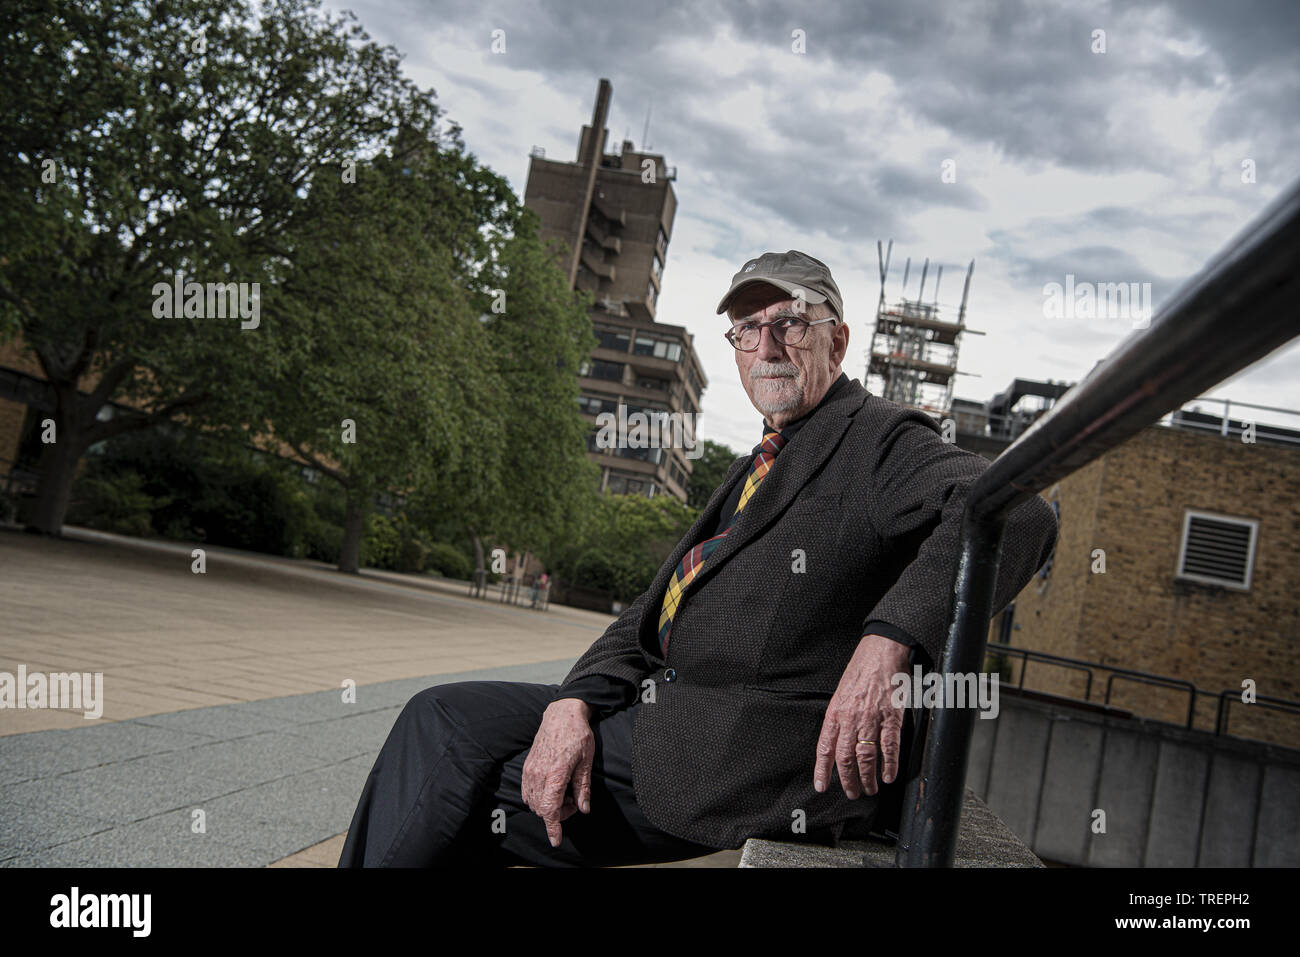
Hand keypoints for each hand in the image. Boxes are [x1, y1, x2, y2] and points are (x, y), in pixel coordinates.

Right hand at [521, 698, 594, 846]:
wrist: (561, 714)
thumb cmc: (578, 735)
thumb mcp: (587, 761)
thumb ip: (583, 787)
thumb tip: (584, 809)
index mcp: (556, 774)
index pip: (550, 809)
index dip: (553, 828)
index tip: (555, 841)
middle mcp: (539, 774)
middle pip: (542, 809)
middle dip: (557, 814)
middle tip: (573, 801)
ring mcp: (531, 770)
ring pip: (534, 802)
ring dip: (548, 806)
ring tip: (565, 793)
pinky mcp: (527, 766)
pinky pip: (528, 791)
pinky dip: (539, 797)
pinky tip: (553, 788)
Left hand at [814, 634, 910, 798]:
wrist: (882, 650)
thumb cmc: (861, 669)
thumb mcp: (841, 692)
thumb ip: (839, 717)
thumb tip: (836, 740)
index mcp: (835, 711)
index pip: (825, 747)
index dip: (822, 769)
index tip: (821, 785)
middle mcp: (851, 718)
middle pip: (845, 758)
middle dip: (848, 780)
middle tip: (852, 792)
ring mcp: (872, 719)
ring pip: (866, 757)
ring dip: (867, 778)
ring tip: (870, 789)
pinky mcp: (892, 717)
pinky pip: (889, 747)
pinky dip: (889, 765)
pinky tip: (888, 776)